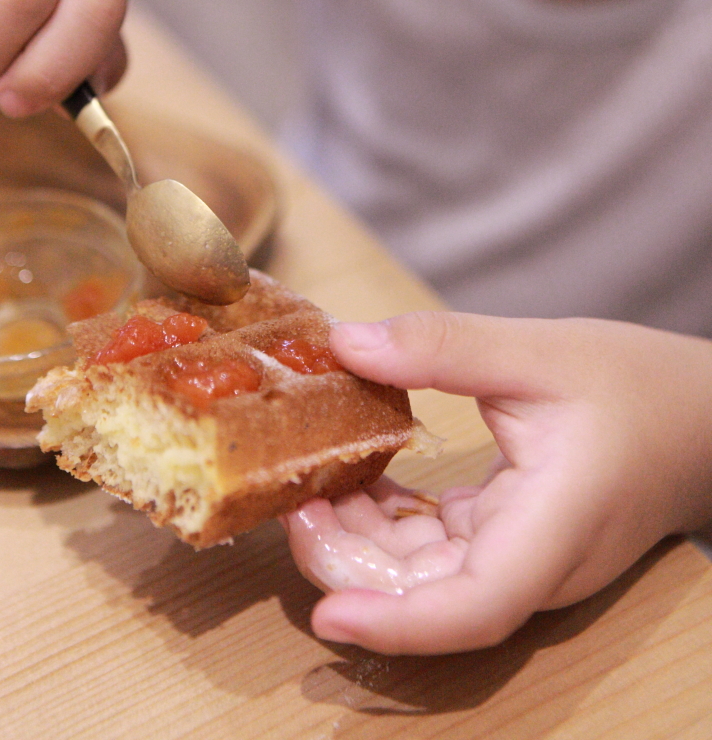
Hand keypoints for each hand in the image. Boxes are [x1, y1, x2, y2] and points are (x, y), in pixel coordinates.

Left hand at [283, 311, 711, 654]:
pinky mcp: (513, 543)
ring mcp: (525, 561)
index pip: (476, 606)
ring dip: (365, 542)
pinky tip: (361, 478)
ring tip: (314, 485)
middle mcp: (538, 564)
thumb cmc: (634, 385)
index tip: (327, 616)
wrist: (698, 416)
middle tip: (294, 505)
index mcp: (555, 526)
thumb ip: (441, 347)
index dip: (396, 622)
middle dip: (352, 565)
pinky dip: (394, 523)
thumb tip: (345, 342)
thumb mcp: (538, 351)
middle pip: (432, 599)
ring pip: (429, 579)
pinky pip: (441, 552)